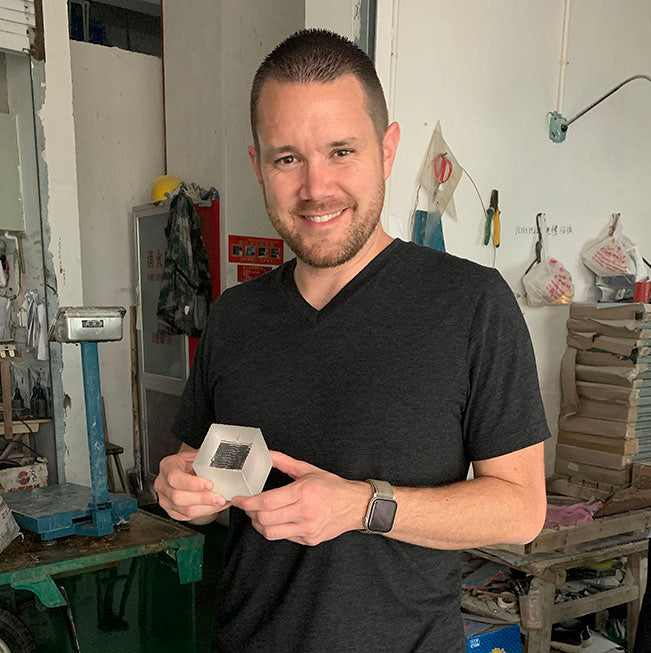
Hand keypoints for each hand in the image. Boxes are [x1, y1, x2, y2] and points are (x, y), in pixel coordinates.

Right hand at [155, 451, 229, 522]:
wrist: (184, 471)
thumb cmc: (189, 463)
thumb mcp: (195, 456)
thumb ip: (204, 460)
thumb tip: (222, 464)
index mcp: (167, 467)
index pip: (175, 478)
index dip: (192, 483)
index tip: (209, 485)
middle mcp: (162, 485)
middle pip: (178, 497)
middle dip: (203, 499)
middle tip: (220, 498)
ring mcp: (166, 500)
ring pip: (185, 510)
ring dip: (207, 508)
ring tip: (221, 502)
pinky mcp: (173, 512)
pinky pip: (189, 517)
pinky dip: (206, 512)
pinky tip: (216, 506)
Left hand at [231, 451, 370, 545]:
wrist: (355, 505)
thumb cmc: (332, 487)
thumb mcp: (308, 469)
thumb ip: (284, 462)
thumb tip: (267, 454)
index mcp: (303, 492)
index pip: (267, 502)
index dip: (247, 502)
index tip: (238, 499)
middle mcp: (304, 512)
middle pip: (265, 519)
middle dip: (250, 513)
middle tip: (247, 505)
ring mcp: (307, 528)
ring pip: (271, 533)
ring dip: (259, 524)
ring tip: (258, 515)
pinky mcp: (309, 539)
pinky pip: (284, 537)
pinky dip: (275, 529)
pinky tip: (276, 520)